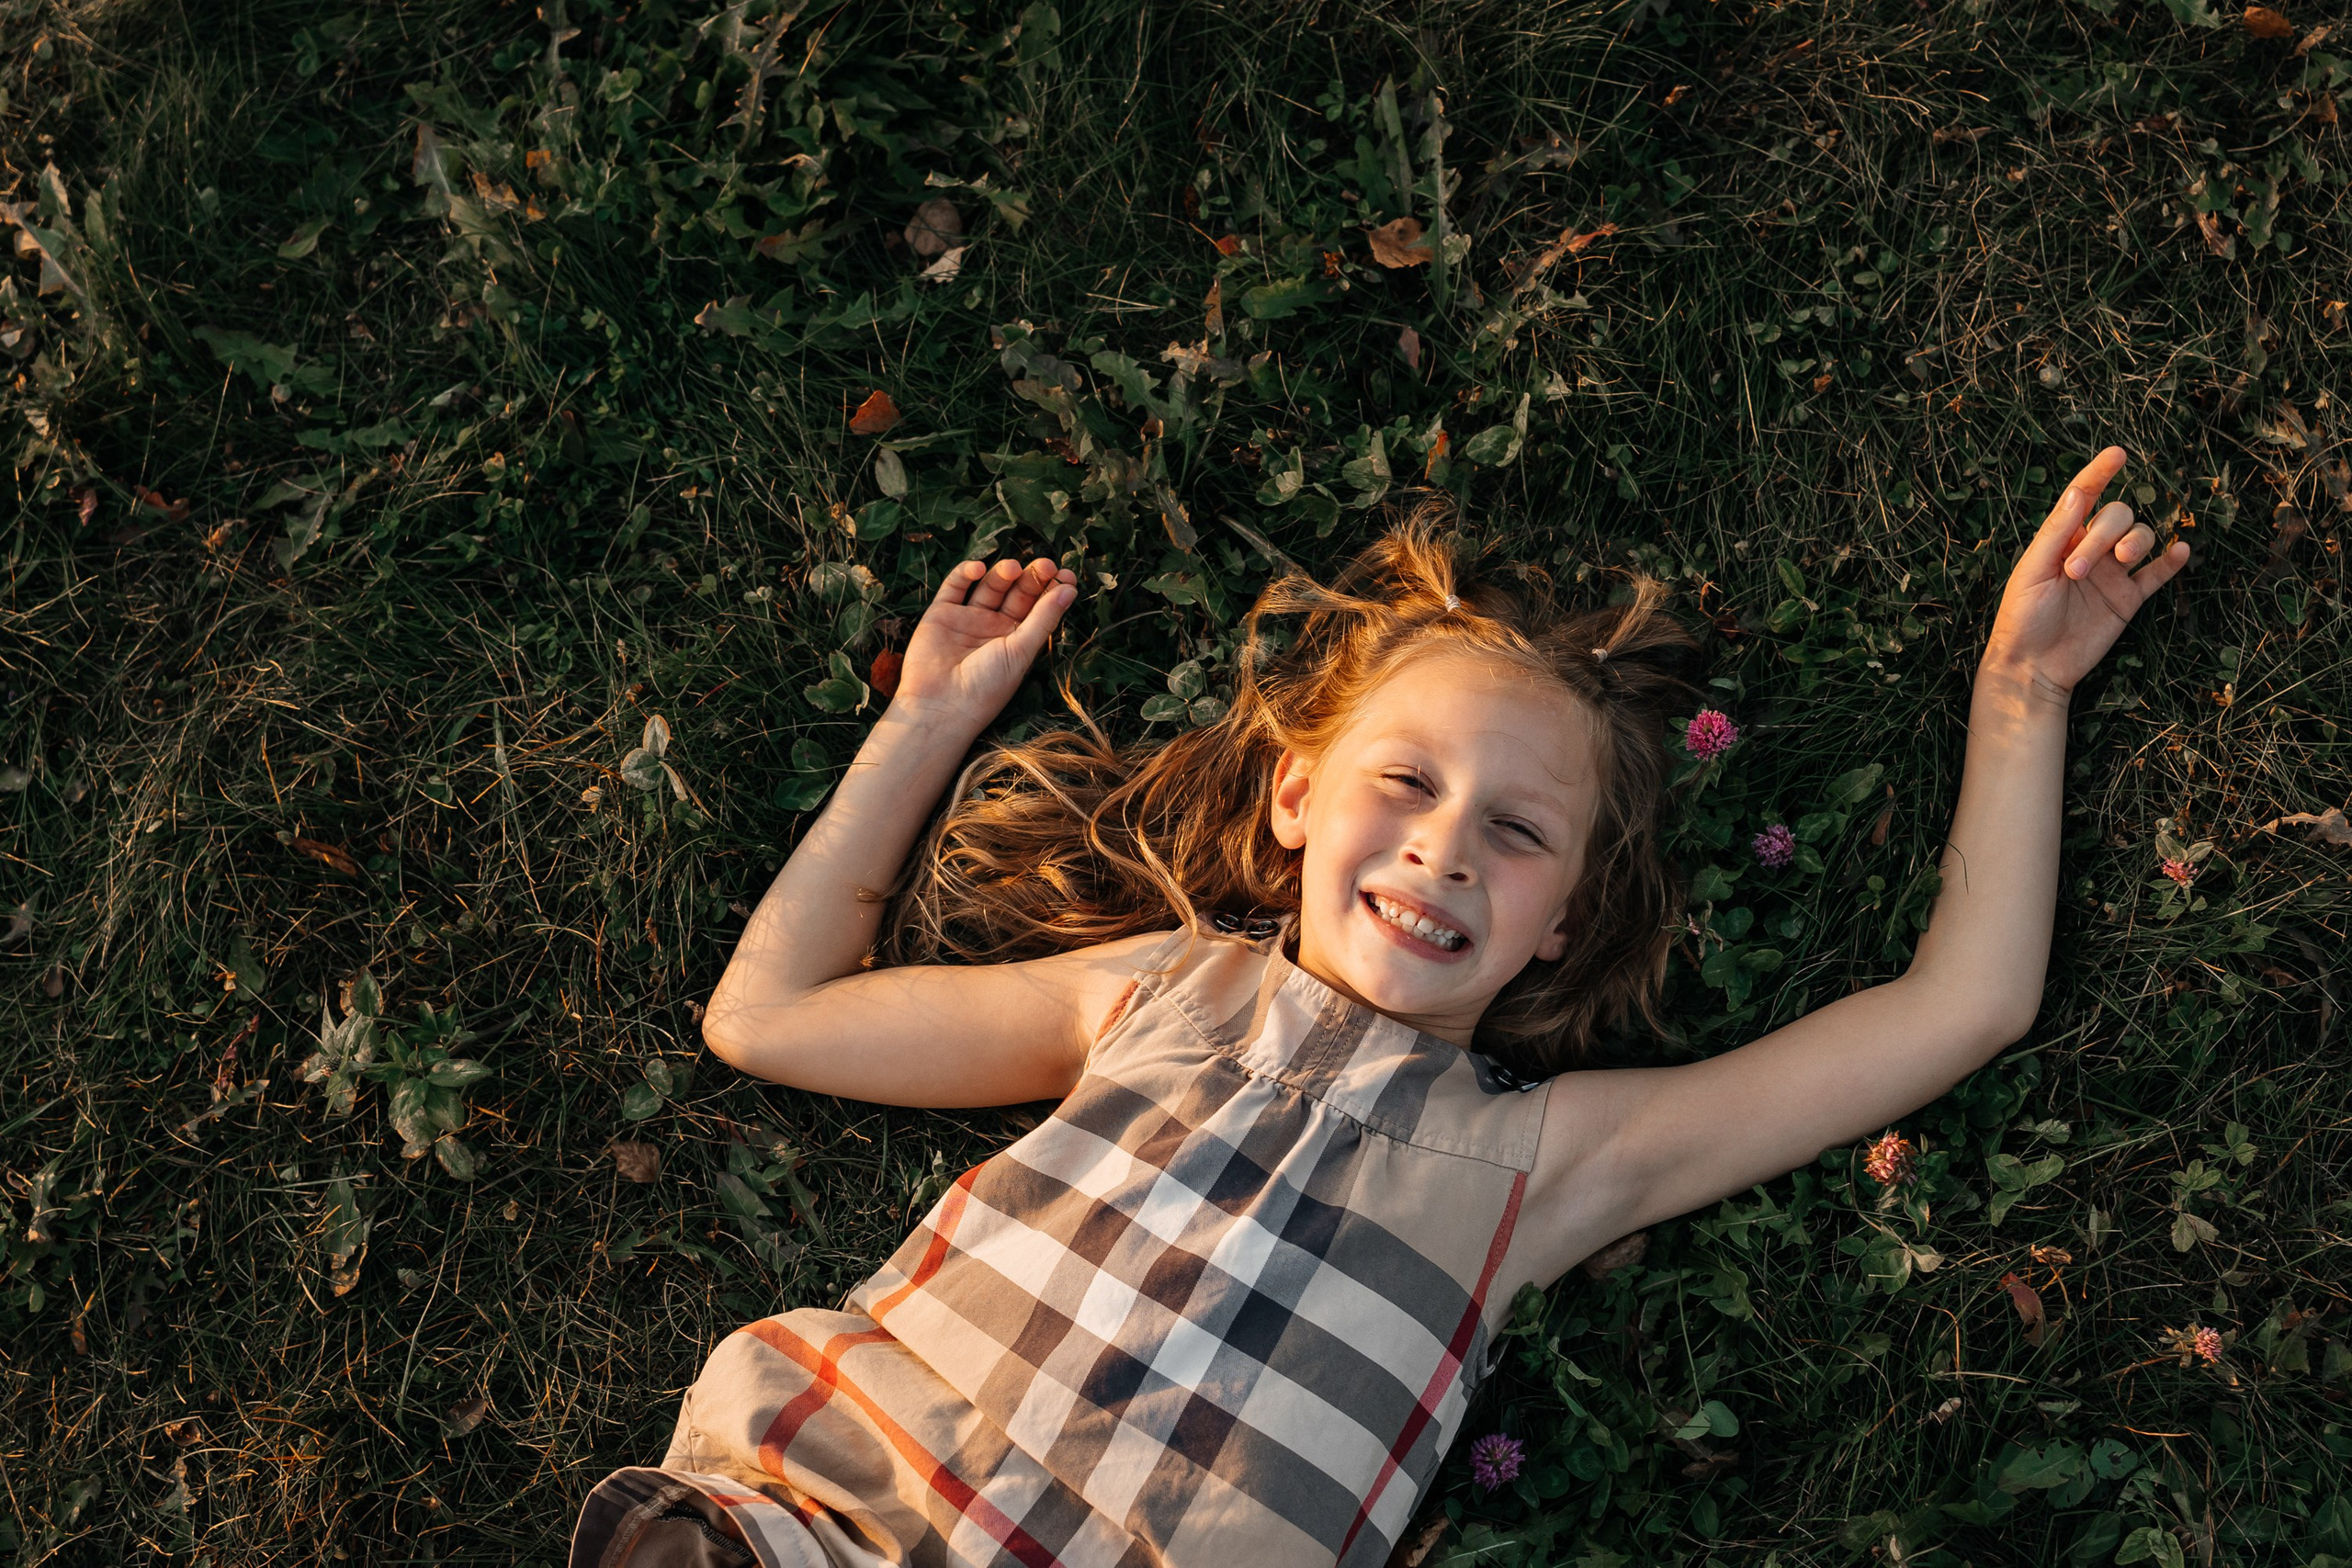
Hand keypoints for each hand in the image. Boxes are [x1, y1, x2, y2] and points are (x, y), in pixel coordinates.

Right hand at [891, 556, 1077, 726]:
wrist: (940, 705)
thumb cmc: (986, 686)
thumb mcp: (1021, 652)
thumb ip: (1043, 618)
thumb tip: (1069, 589)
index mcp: (1018, 641)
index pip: (1039, 607)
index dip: (1052, 590)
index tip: (1066, 575)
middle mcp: (994, 628)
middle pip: (1017, 593)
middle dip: (1032, 578)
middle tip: (1045, 565)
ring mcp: (968, 619)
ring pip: (990, 586)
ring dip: (1003, 573)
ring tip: (1012, 568)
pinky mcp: (941, 614)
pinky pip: (954, 587)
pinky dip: (965, 573)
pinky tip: (979, 569)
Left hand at [1983, 446, 2188, 697]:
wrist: (2034, 666)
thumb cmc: (2022, 618)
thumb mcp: (2032, 571)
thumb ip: (2057, 533)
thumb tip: (2077, 492)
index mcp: (2062, 539)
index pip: (2085, 497)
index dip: (2100, 473)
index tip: (2118, 452)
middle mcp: (2091, 550)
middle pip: (2118, 516)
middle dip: (2104, 533)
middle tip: (2076, 569)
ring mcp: (2112, 574)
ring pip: (2142, 537)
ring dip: (2136, 541)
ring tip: (2118, 563)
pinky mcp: (2128, 599)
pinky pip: (2158, 575)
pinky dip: (2172, 562)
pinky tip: (2180, 551)